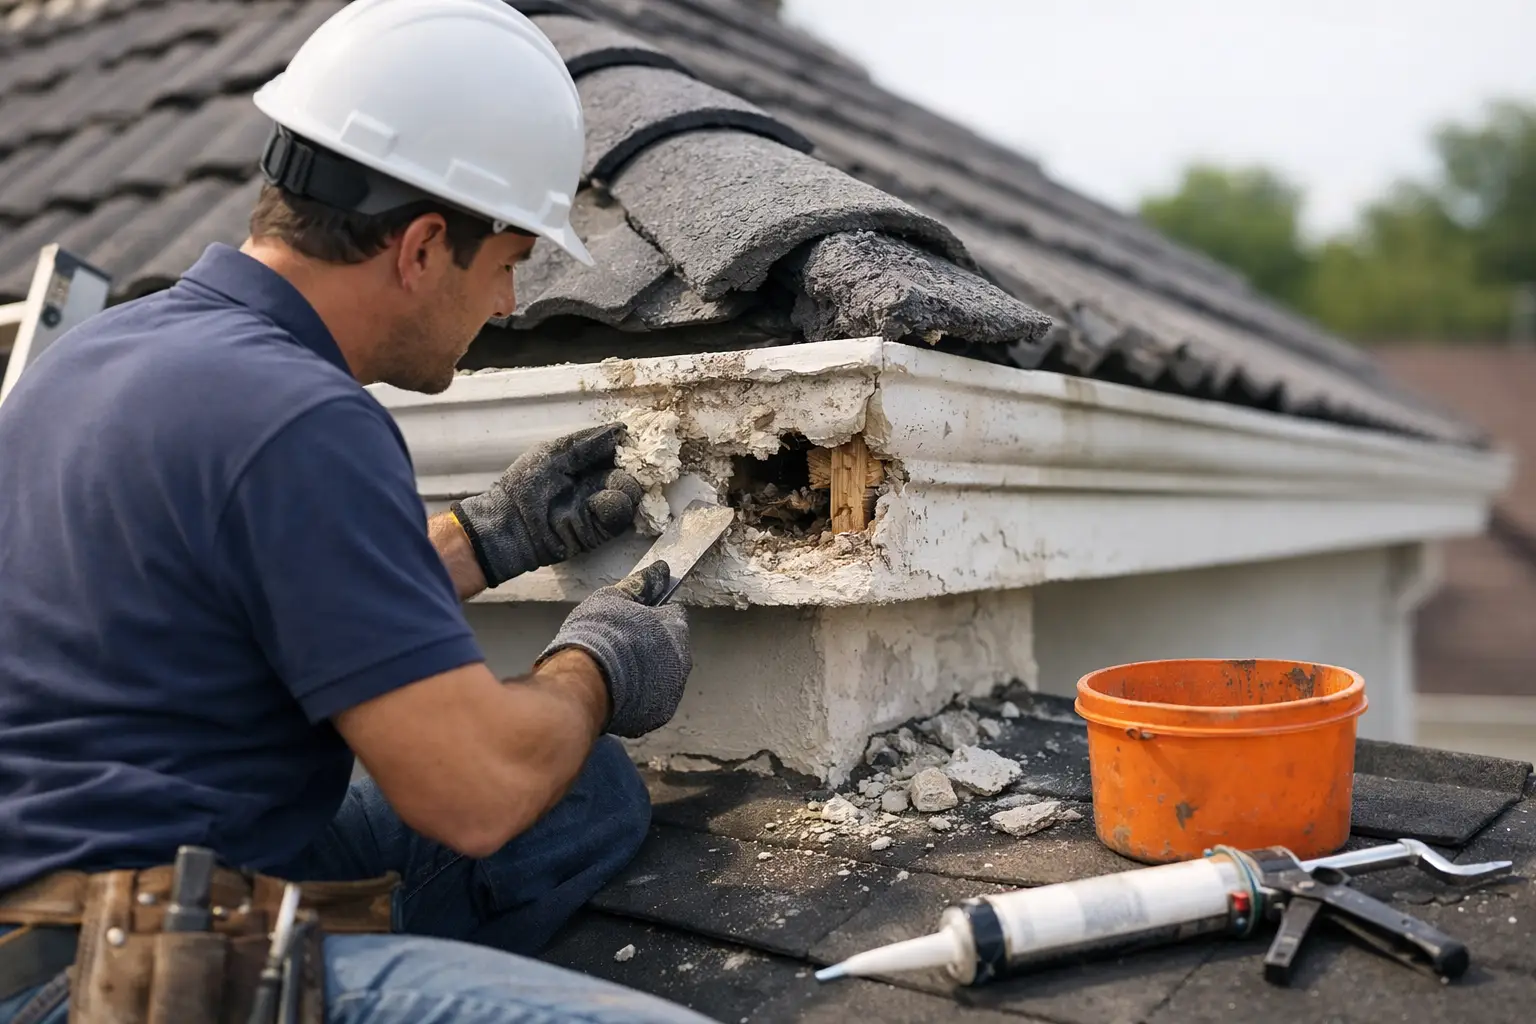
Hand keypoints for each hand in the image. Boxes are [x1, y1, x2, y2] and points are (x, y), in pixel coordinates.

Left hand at [451, 425, 642, 586]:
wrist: (510, 525)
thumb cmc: (524, 486)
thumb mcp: (554, 453)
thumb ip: (588, 442)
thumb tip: (621, 431)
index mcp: (585, 462)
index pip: (617, 450)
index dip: (627, 445)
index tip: (629, 440)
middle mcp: (596, 483)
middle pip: (631, 470)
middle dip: (632, 464)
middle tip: (625, 461)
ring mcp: (599, 507)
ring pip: (631, 491)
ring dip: (623, 485)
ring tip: (604, 486)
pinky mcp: (601, 530)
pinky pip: (621, 513)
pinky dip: (614, 504)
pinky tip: (596, 503)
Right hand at [539, 561, 691, 737]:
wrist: (581, 681)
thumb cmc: (597, 636)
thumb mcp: (614, 598)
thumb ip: (641, 584)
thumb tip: (660, 570)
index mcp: (675, 631)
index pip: (674, 616)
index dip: (653, 615)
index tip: (635, 619)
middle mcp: (681, 664)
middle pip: (671, 649)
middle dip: (653, 646)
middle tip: (621, 644)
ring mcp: (670, 694)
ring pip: (662, 678)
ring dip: (647, 673)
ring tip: (616, 669)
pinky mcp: (655, 717)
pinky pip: (650, 702)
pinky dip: (638, 697)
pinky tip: (616, 689)